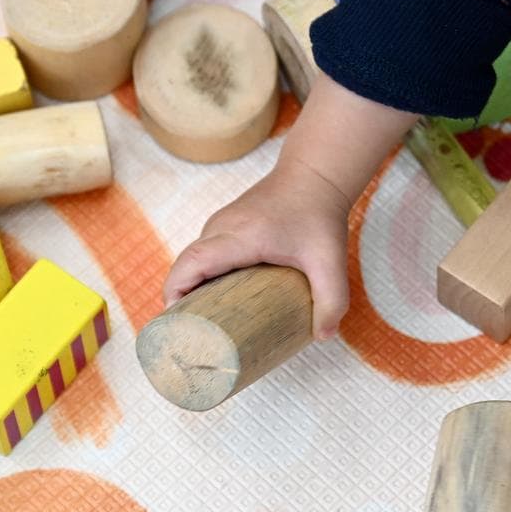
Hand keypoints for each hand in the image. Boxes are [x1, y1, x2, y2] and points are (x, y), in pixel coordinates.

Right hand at [163, 158, 352, 339]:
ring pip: (191, 260)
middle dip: (179, 299)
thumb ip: (333, 299)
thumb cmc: (319, 215)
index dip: (177, 291)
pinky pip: (202, 255)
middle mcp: (222, 228)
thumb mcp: (330, 260)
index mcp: (240, 236)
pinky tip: (214, 301)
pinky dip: (199, 277)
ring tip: (202, 325)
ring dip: (189, 288)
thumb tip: (324, 335)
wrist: (314, 176)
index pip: (193, 262)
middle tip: (191, 335)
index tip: (177, 321)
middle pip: (185, 264)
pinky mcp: (224, 227)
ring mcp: (220, 225)